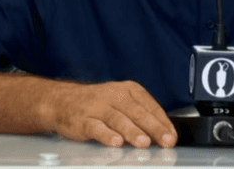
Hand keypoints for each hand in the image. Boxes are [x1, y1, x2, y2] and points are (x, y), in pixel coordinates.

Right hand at [41, 80, 176, 147]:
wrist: (61, 100)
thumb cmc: (97, 104)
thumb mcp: (121, 102)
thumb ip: (140, 116)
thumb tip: (162, 134)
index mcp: (127, 90)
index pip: (149, 106)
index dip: (162, 122)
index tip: (172, 136)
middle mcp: (113, 96)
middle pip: (136, 112)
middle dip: (153, 128)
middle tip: (165, 140)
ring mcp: (97, 107)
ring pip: (118, 119)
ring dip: (132, 131)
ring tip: (144, 142)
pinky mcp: (82, 120)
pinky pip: (96, 127)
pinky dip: (106, 135)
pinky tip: (115, 142)